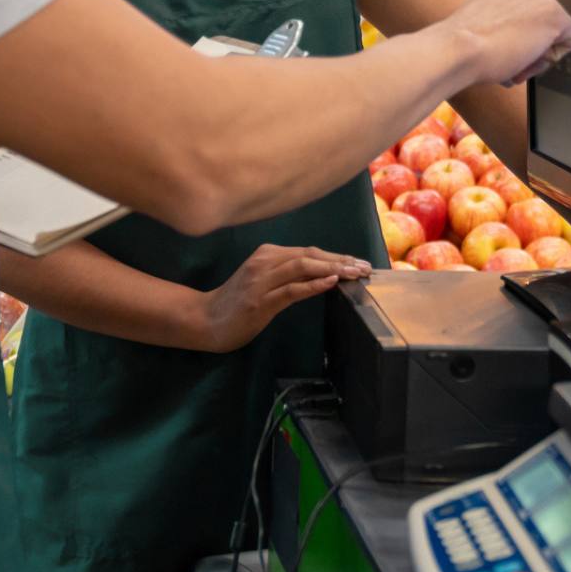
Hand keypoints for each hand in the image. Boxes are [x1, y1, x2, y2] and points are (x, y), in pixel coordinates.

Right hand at [199, 244, 370, 352]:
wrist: (204, 320)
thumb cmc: (237, 303)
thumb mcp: (264, 281)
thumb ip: (289, 274)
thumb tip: (324, 273)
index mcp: (267, 254)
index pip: (309, 251)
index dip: (337, 255)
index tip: (359, 262)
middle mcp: (265, 261)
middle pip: (309, 255)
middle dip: (341, 260)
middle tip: (366, 267)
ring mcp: (261, 280)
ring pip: (302, 266)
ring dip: (333, 268)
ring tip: (355, 273)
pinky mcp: (259, 301)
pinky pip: (290, 289)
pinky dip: (312, 284)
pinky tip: (330, 282)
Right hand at [441, 0, 570, 86]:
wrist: (459, 48)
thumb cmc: (463, 44)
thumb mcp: (485, 25)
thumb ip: (506, 25)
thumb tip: (518, 46)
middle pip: (550, 20)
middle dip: (537, 44)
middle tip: (513, 55)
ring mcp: (544, 0)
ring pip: (558, 35)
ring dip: (539, 55)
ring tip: (514, 58)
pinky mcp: (556, 17)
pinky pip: (570, 43)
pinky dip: (552, 58)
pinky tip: (529, 58)